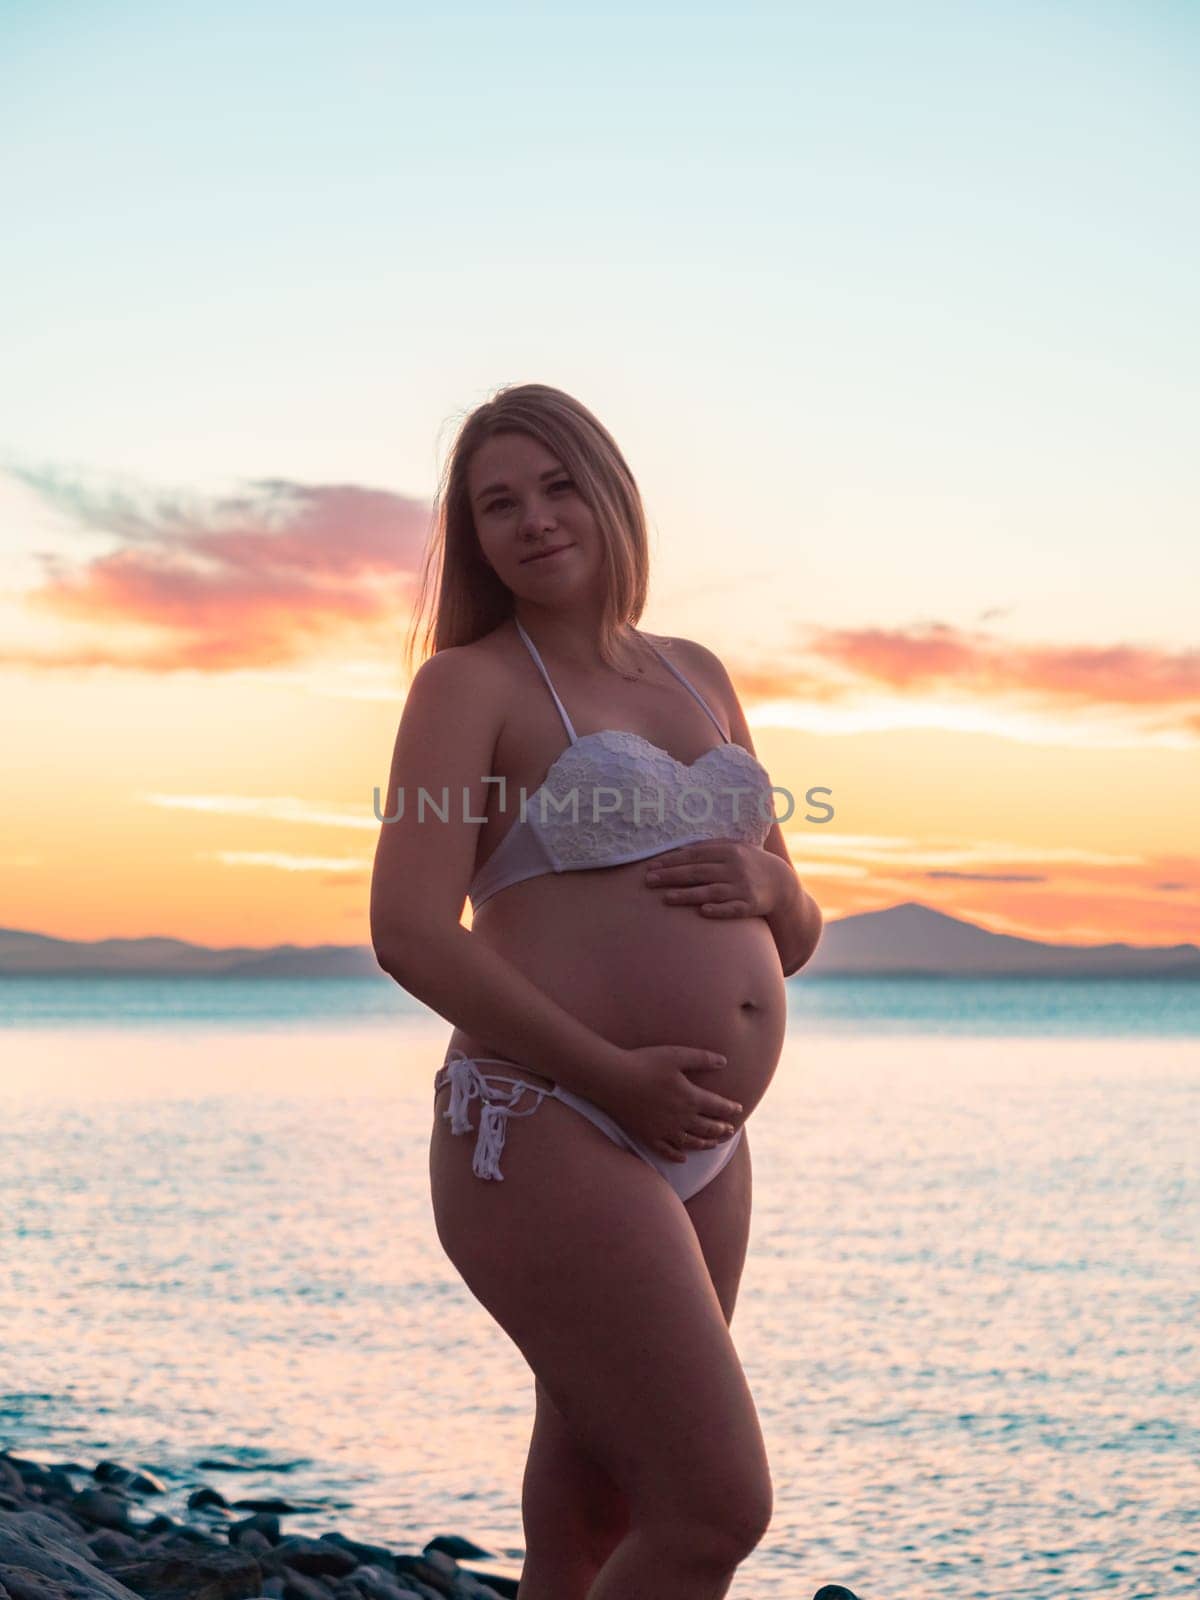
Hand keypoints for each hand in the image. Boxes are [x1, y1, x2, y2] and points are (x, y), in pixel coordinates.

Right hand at [599, 1044, 744, 1164]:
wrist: (612, 1079)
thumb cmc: (644, 1063)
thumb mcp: (676, 1055)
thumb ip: (702, 1058)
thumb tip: (724, 1061)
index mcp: (689, 1097)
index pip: (717, 1106)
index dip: (730, 1108)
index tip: (739, 1110)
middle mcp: (680, 1118)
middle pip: (707, 1127)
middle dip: (721, 1128)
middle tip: (730, 1131)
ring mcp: (663, 1129)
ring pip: (690, 1141)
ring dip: (705, 1143)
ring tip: (714, 1145)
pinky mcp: (647, 1136)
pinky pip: (666, 1151)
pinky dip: (676, 1156)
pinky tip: (682, 1158)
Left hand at [643, 841, 793, 919]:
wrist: (781, 881)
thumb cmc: (748, 862)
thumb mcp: (732, 848)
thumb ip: (708, 847)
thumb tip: (677, 850)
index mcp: (728, 850)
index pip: (694, 855)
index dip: (670, 861)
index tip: (650, 867)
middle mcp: (735, 867)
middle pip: (698, 872)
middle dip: (671, 876)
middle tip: (649, 881)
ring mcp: (743, 886)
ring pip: (711, 891)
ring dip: (687, 895)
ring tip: (666, 898)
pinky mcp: (751, 905)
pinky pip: (732, 908)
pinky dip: (718, 910)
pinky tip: (702, 912)